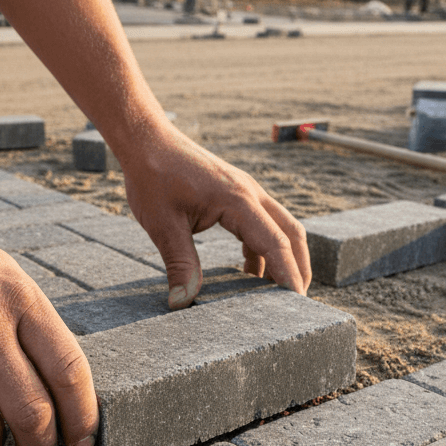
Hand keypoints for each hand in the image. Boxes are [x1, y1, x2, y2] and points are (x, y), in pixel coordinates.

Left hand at [121, 121, 310, 308]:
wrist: (147, 140)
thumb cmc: (153, 177)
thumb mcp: (162, 225)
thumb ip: (180, 264)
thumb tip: (182, 303)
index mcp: (238, 200)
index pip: (276, 243)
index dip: (289, 275)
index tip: (298, 304)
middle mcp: (251, 194)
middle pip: (292, 234)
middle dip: (299, 269)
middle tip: (297, 305)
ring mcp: (246, 192)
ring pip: (281, 227)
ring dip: (283, 258)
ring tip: (275, 293)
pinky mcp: (236, 194)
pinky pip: (262, 223)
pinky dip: (263, 249)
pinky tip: (249, 271)